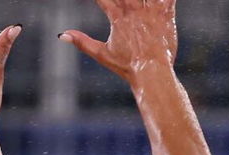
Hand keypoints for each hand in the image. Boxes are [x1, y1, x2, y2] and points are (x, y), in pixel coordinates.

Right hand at [59, 0, 177, 82]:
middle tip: (121, 1)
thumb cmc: (128, 67)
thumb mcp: (102, 54)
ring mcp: (150, 12)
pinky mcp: (166, 16)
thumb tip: (62, 35)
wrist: (152, 73)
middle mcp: (133, 11)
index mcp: (118, 18)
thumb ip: (82, 42)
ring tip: (137, 0)